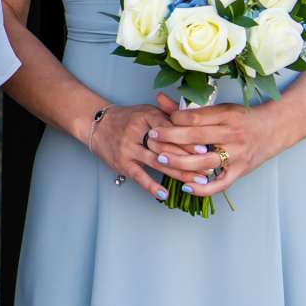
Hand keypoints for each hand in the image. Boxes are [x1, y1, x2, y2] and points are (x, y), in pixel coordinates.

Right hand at [82, 101, 218, 198]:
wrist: (97, 124)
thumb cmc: (128, 119)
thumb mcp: (148, 111)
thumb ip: (170, 116)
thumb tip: (197, 125)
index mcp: (146, 116)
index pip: (171, 129)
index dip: (189, 141)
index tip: (206, 150)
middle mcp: (135, 132)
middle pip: (166, 147)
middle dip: (189, 159)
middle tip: (209, 168)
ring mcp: (127, 149)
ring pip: (157, 162)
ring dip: (179, 173)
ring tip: (198, 181)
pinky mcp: (121, 163)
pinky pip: (139, 176)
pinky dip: (152, 186)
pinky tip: (165, 193)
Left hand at [155, 94, 278, 200]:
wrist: (275, 128)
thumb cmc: (243, 117)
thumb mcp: (219, 108)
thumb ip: (189, 108)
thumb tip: (159, 98)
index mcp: (227, 116)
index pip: (195, 118)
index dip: (174, 120)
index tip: (160, 122)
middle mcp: (233, 135)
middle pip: (197, 138)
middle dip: (170, 139)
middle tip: (152, 139)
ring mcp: (238, 155)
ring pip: (205, 162)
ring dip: (180, 162)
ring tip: (160, 160)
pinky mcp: (241, 171)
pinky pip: (220, 184)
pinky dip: (203, 188)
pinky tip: (186, 186)